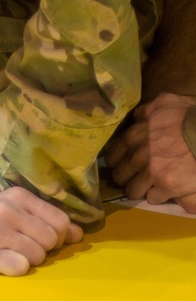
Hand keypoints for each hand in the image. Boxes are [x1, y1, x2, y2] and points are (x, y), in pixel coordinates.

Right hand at [0, 189, 82, 274]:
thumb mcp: (8, 210)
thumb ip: (42, 219)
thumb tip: (77, 235)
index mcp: (17, 197)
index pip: (60, 220)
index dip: (58, 236)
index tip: (42, 241)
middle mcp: (8, 211)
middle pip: (51, 240)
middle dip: (44, 251)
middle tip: (22, 250)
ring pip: (38, 256)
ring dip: (29, 261)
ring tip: (9, 255)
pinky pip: (21, 268)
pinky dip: (16, 269)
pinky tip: (1, 263)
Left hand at [104, 91, 195, 209]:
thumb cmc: (192, 116)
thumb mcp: (167, 103)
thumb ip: (147, 111)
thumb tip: (137, 118)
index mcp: (134, 136)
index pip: (112, 156)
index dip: (120, 161)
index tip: (127, 163)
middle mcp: (138, 156)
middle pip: (119, 176)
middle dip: (128, 177)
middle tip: (139, 176)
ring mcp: (151, 172)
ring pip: (132, 191)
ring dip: (141, 189)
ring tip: (153, 184)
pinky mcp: (167, 186)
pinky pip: (153, 198)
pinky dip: (159, 195)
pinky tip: (167, 188)